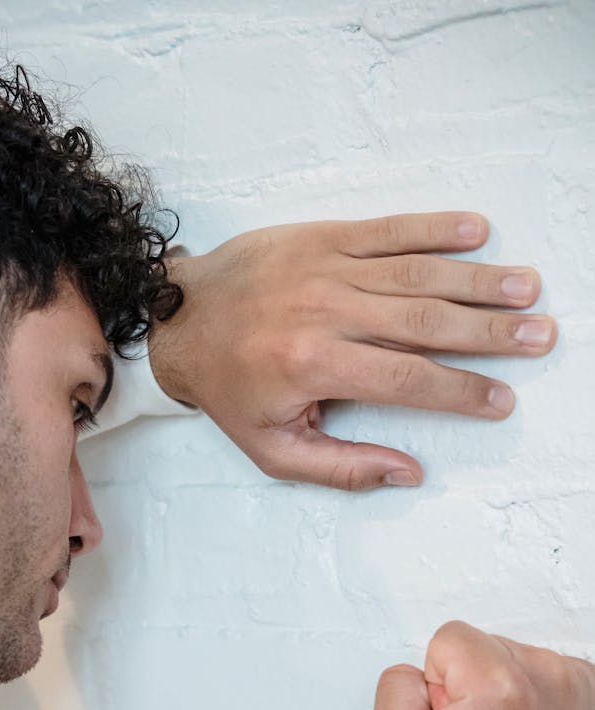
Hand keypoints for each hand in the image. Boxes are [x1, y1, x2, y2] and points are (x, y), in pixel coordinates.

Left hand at [148, 213, 555, 491]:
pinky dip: (432, 227)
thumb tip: (407, 473)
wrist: (178, 320)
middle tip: (540, 335)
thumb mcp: (273, 449)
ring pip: (416, 274)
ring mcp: (326, 268)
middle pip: (425, 322)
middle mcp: (326, 312)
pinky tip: (476, 230)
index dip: (460, 391)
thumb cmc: (229, 389)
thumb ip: (341, 466)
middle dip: (489, 332)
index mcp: (314, 366)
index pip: (407, 379)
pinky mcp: (321, 236)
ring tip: (525, 288)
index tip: (501, 400)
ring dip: (476, 279)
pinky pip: (386, 229)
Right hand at [371, 621, 594, 709]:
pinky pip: (546, 672)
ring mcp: (577, 682)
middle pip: (485, 645)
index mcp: (497, 684)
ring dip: (506, 690)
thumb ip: (393, 693)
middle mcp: (546, 674)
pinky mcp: (593, 691)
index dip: (439, 682)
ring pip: (516, 658)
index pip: (448, 638)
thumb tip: (415, 671)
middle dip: (473, 683)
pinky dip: (536, 698)